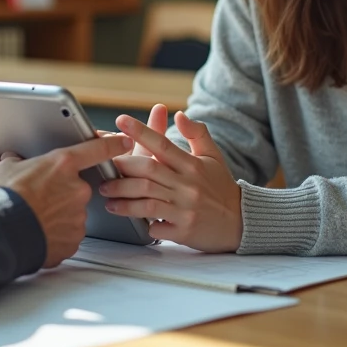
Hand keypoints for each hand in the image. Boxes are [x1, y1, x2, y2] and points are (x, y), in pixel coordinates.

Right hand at [0, 134, 134, 267]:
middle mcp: (77, 189)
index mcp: (63, 165)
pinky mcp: (74, 240)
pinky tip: (38, 234)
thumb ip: (19, 162)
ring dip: (58, 216)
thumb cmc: (1, 198)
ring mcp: (78, 216)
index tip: (125, 142)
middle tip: (38, 200)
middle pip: (77, 188)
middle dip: (61, 194)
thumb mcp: (5, 169)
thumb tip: (15, 161)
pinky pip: (68, 235)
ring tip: (33, 220)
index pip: (97, 149)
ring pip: (72, 213)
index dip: (113, 144)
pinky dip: (55, 235)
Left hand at [101, 112, 242, 252]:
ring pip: (146, 200)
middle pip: (147, 172)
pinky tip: (130, 219)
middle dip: (122, 169)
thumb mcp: (213, 156)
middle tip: (104, 169)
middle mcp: (188, 186)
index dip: (141, 131)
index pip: (163, 144)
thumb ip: (197, 133)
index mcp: (192, 165)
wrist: (241, 222)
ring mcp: (185, 210)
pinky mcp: (184, 231)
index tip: (121, 121)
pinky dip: (141, 223)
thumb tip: (179, 114)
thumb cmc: (221, 186)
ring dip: (122, 198)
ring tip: (107, 195)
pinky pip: (156, 227)